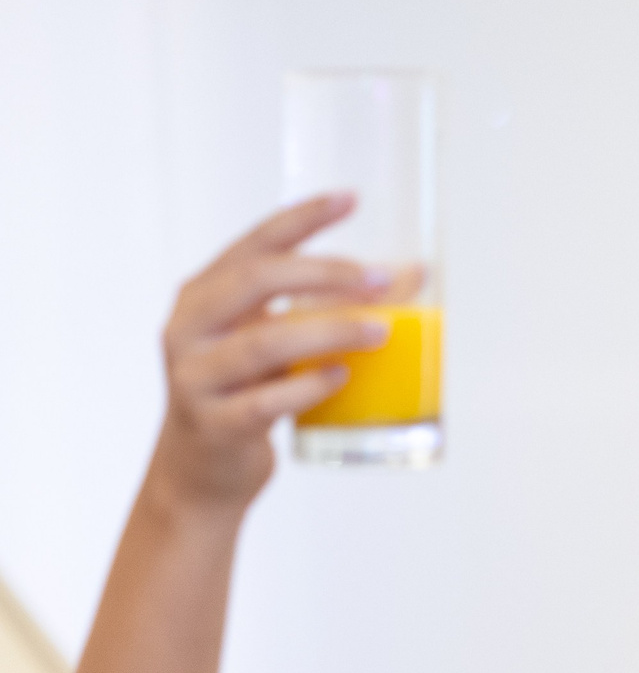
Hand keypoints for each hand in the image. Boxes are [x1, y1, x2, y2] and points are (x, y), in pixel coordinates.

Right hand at [146, 194, 396, 511]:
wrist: (201, 474)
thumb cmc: (248, 395)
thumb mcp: (278, 344)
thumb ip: (326, 310)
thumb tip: (414, 276)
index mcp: (205, 294)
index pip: (255, 242)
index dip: (303, 218)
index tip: (352, 198)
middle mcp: (191, 326)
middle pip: (257, 281)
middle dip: (324, 274)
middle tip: (384, 280)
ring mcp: (196, 375)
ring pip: (264, 342)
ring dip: (330, 331)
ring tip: (380, 330)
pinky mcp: (215, 424)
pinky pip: (265, 401)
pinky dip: (308, 386)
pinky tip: (342, 377)